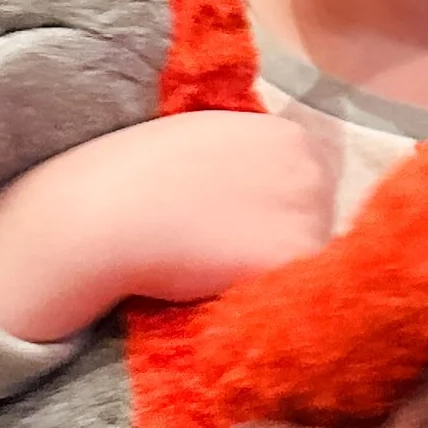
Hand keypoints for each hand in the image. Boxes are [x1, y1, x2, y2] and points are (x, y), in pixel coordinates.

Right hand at [0, 113, 339, 344]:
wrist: (108, 212)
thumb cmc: (138, 174)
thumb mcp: (206, 138)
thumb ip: (246, 157)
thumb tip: (262, 191)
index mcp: (290, 133)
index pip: (306, 182)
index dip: (274, 208)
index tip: (238, 221)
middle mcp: (311, 168)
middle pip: (319, 217)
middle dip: (284, 235)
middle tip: (229, 247)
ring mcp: (310, 211)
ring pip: (312, 255)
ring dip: (279, 267)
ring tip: (224, 264)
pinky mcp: (297, 257)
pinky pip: (300, 289)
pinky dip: (271, 293)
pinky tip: (227, 282)